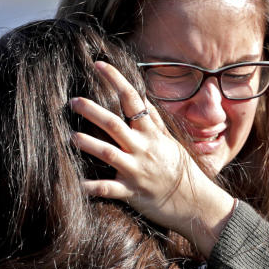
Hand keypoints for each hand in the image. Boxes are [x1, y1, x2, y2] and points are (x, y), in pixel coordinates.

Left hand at [71, 61, 234, 255]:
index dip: (115, 80)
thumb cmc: (181, 170)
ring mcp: (136, 171)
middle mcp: (143, 149)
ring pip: (108, 153)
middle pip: (114, 124)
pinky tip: (75, 184)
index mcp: (151, 134)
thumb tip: (140, 97)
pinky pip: (107, 190)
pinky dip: (91, 188)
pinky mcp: (131, 192)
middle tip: (73, 101)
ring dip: (89, 144)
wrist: (196, 203)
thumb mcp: (170, 142)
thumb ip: (153, 120)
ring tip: (71, 136)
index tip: (99, 64)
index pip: (132, 99)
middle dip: (93, 111)